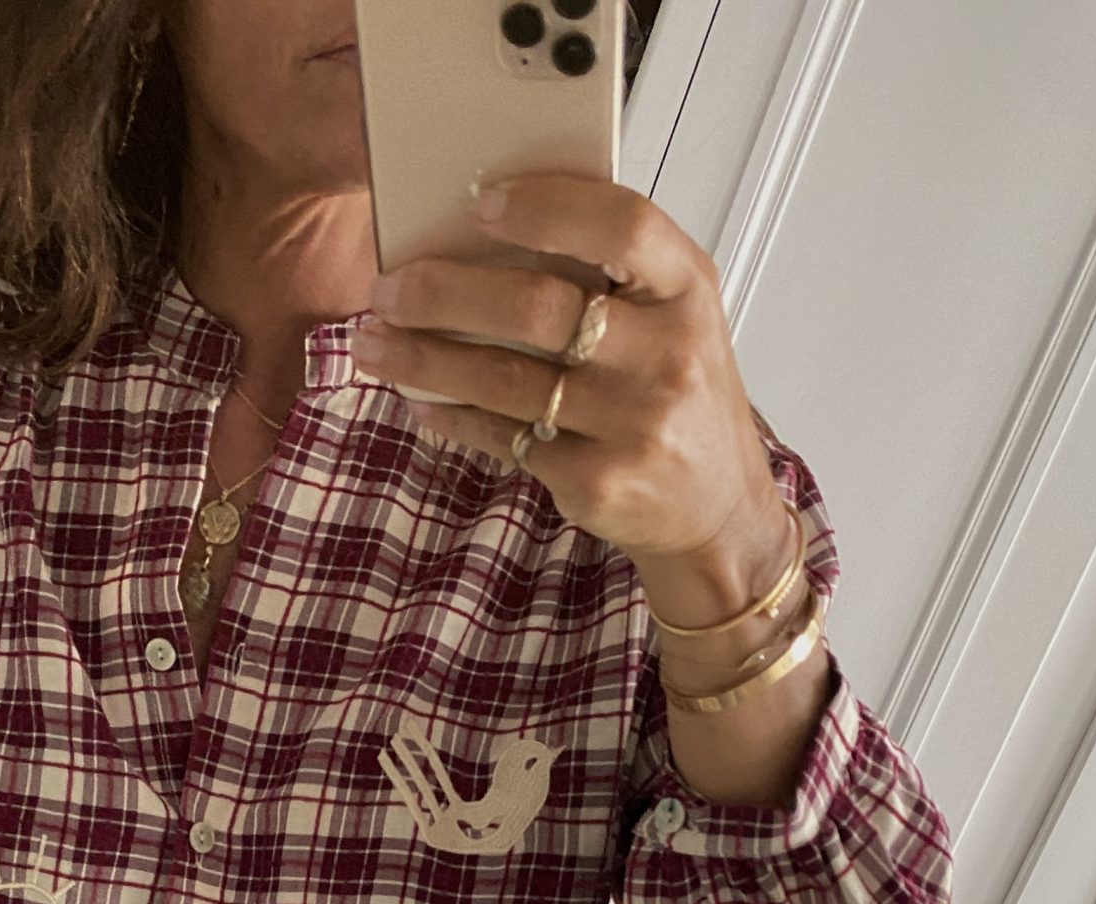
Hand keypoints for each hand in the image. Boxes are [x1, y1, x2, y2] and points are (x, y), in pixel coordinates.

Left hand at [351, 172, 780, 570]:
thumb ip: (610, 274)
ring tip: (377, 343)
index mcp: (688, 291)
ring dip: (425, 360)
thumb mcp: (672, 318)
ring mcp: (633, 424)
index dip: (548, 207)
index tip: (481, 203)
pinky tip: (422, 402)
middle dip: (445, 294)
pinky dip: (452, 417)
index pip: (623, 226)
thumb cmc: (681, 395)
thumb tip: (488, 236)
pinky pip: (504, 438)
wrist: (718, 509)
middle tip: (389, 288)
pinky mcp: (597, 482)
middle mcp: (667, 355)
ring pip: (504, 379)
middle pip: (538, 307)